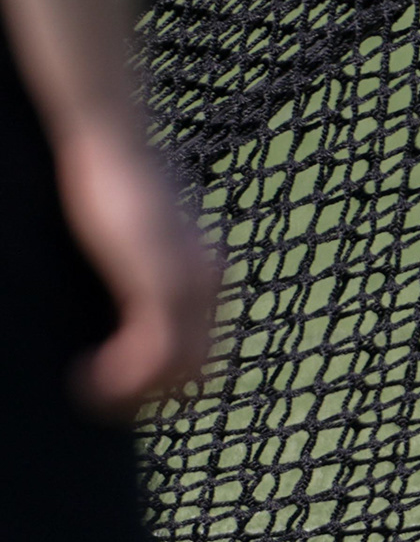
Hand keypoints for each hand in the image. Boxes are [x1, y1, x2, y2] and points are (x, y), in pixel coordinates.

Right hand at [61, 133, 218, 417]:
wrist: (110, 141)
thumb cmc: (108, 187)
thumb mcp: (129, 239)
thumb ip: (136, 274)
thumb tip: (119, 309)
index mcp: (204, 276)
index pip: (202, 357)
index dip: (159, 386)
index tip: (111, 387)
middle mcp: (208, 282)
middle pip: (196, 374)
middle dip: (146, 400)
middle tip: (96, 400)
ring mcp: (189, 283)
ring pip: (180, 374)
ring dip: (131, 396)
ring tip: (89, 392)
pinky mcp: (161, 280)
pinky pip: (158, 355)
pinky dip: (125, 380)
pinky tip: (89, 379)